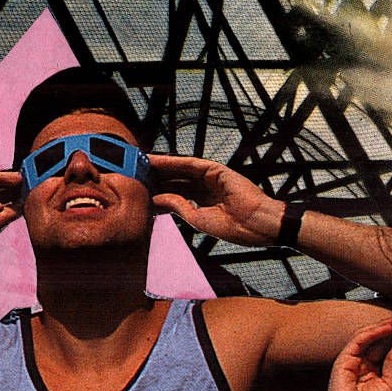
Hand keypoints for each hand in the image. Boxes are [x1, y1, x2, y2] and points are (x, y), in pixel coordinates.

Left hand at [149, 154, 284, 245]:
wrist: (257, 226)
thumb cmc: (235, 229)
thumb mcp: (198, 219)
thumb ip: (178, 206)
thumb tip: (157, 198)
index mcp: (204, 202)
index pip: (177, 192)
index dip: (158, 189)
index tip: (139, 188)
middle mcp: (207, 188)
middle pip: (176, 179)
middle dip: (156, 175)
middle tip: (134, 171)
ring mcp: (212, 178)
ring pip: (181, 169)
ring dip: (161, 165)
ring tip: (141, 162)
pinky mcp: (218, 170)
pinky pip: (192, 164)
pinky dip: (174, 161)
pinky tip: (158, 160)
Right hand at [322, 304, 391, 390]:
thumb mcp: (391, 384)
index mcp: (374, 370)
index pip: (388, 346)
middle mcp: (363, 363)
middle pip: (379, 337)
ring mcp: (352, 360)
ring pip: (369, 336)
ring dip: (384, 324)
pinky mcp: (344, 360)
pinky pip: (358, 340)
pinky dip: (373, 332)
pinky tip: (387, 327)